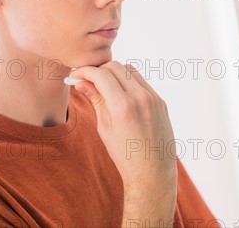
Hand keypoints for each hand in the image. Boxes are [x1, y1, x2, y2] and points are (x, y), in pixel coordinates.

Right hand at [69, 61, 177, 225]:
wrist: (152, 171)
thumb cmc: (124, 154)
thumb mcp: (104, 128)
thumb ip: (96, 101)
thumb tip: (81, 82)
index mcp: (122, 107)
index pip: (101, 74)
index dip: (86, 71)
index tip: (77, 74)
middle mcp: (140, 98)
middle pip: (116, 67)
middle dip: (99, 70)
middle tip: (88, 79)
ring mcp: (153, 98)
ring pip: (130, 70)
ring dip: (115, 73)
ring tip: (104, 86)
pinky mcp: (161, 101)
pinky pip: (142, 82)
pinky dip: (128, 81)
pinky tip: (120, 93)